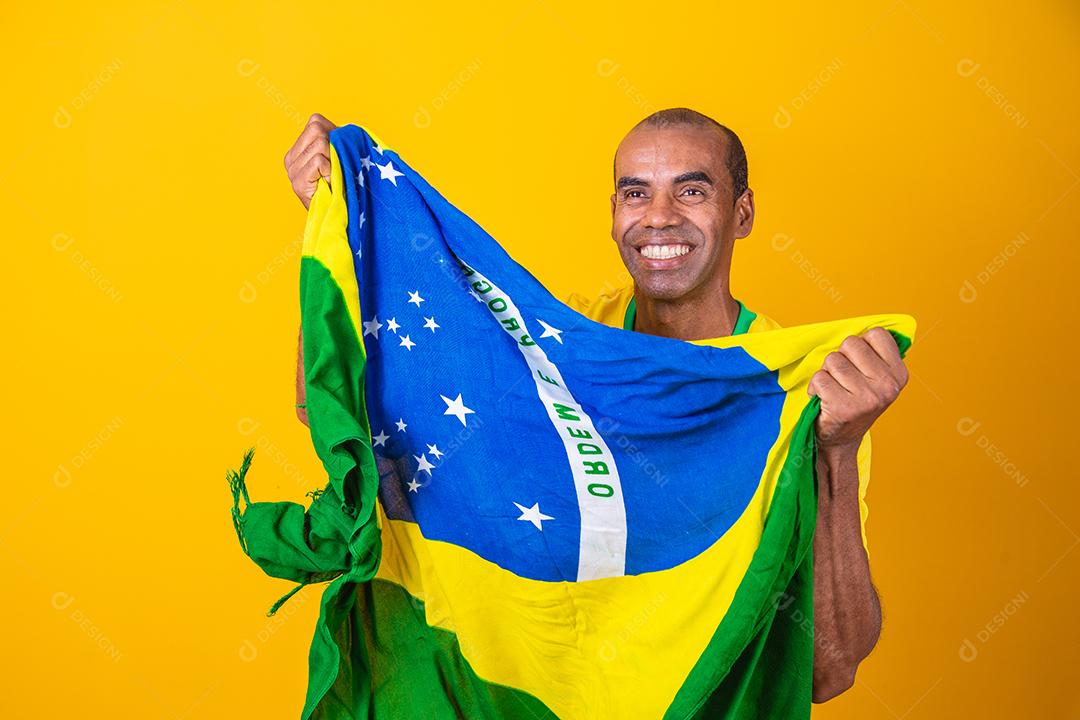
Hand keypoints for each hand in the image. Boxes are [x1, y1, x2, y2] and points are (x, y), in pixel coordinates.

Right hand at [284, 113, 337, 209]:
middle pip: (318, 130)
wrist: (346, 215)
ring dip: (335, 160)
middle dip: (335, 147)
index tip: (339, 155)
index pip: (316, 121)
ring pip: (320, 143)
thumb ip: (336, 138)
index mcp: (298, 149)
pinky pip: (318, 160)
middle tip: (338, 168)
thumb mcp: (341, 155)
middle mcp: (291, 159)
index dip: (335, 135)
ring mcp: (292, 171)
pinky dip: (330, 170)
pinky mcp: (297, 183)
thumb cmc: (347, 184)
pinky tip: (331, 183)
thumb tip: (344, 130)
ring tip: (335, 177)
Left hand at [807, 327, 908, 452]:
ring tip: (834, 390)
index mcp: (898, 374)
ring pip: (832, 360)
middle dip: (840, 358)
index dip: (860, 345)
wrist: (840, 440)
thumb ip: (873, 353)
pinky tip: (824, 400)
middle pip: (850, 344)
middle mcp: (887, 386)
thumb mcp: (874, 377)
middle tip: (843, 380)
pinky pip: (819, 378)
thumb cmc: (853, 401)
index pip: (876, 334)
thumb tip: (866, 328)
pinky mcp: (843, 408)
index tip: (859, 364)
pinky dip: (815, 387)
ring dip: (826, 373)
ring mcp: (867, 398)